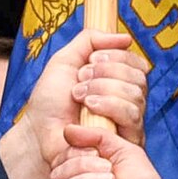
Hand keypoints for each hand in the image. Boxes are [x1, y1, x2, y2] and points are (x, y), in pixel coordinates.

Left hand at [0, 32, 147, 178]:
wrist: (39, 131)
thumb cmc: (50, 101)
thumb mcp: (66, 60)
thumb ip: (91, 40)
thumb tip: (125, 37)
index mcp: (119, 82)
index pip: (137, 63)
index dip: (116, 56)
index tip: (90, 61)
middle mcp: (128, 101)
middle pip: (139, 77)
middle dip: (106, 72)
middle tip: (80, 80)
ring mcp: (129, 122)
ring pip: (136, 94)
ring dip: (104, 88)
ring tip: (79, 95)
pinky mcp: (126, 141)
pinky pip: (132, 115)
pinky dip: (109, 105)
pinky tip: (89, 107)